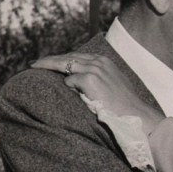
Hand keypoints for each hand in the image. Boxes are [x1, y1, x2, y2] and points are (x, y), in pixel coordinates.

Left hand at [31, 52, 159, 136]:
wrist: (137, 115)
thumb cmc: (125, 107)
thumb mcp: (112, 86)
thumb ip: (98, 80)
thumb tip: (78, 82)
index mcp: (105, 62)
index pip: (78, 56)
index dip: (62, 58)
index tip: (49, 61)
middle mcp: (99, 62)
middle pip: (68, 57)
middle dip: (50, 59)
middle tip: (34, 63)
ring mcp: (95, 69)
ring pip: (65, 64)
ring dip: (49, 65)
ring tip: (35, 67)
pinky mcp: (91, 80)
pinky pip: (70, 81)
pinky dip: (68, 87)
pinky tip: (66, 93)